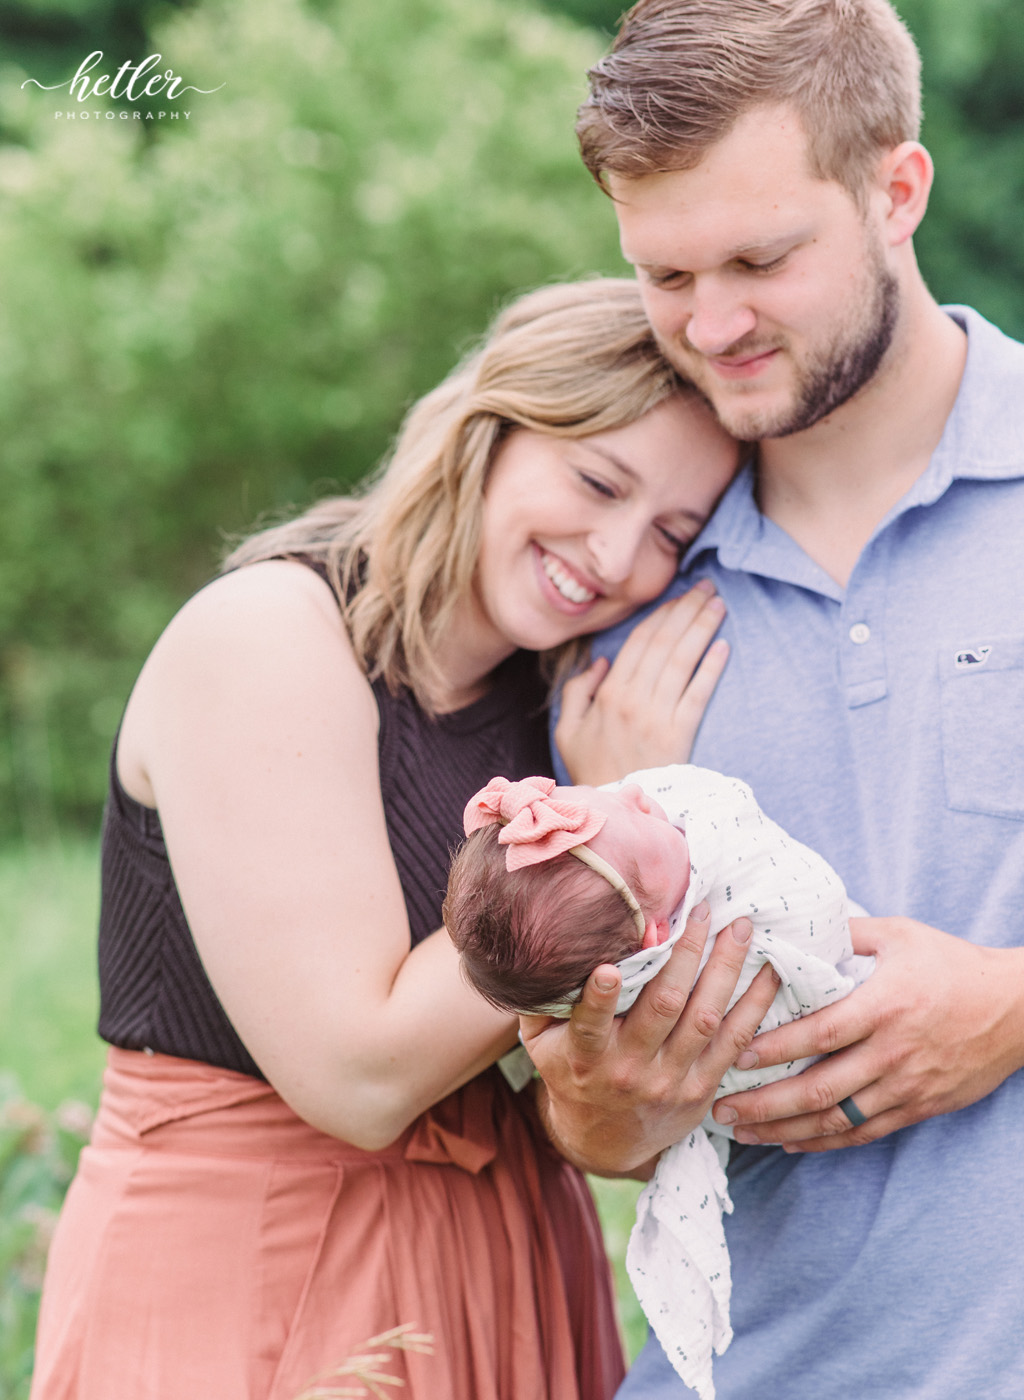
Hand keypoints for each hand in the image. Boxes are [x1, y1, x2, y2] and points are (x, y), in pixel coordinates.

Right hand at [521, 903, 779, 1174]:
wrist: (603, 1139)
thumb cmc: (569, 1069)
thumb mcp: (540, 1041)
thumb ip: (542, 997)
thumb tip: (539, 942)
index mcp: (585, 1057)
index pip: (590, 1025)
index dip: (599, 1000)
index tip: (607, 970)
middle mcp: (630, 1070)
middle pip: (664, 1007)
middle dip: (685, 954)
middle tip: (702, 910)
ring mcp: (670, 1080)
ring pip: (705, 1018)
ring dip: (725, 969)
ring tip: (740, 928)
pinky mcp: (701, 1088)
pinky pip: (734, 1041)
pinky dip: (754, 1004)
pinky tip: (767, 969)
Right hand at [555, 581, 727, 785]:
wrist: (615, 810)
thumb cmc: (592, 769)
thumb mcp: (566, 730)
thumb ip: (577, 691)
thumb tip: (601, 661)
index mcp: (608, 693)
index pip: (638, 642)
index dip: (661, 615)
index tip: (679, 596)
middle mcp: (633, 699)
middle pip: (664, 643)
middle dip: (687, 610)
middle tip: (706, 588)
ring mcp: (658, 716)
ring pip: (682, 660)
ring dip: (702, 628)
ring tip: (718, 605)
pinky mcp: (680, 734)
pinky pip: (699, 693)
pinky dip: (711, 667)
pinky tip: (723, 646)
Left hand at [711, 916, 1023, 1152]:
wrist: (1017, 1008)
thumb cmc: (953, 964)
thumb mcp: (899, 934)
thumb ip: (846, 933)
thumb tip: (794, 928)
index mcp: (884, 1006)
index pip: (819, 1034)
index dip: (775, 1049)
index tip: (735, 1056)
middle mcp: (893, 1052)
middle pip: (820, 1089)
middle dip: (765, 1103)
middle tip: (720, 1108)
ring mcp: (907, 1086)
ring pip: (837, 1120)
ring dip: (785, 1130)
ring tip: (743, 1132)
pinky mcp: (919, 1107)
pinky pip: (865, 1132)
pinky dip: (824, 1142)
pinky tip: (791, 1142)